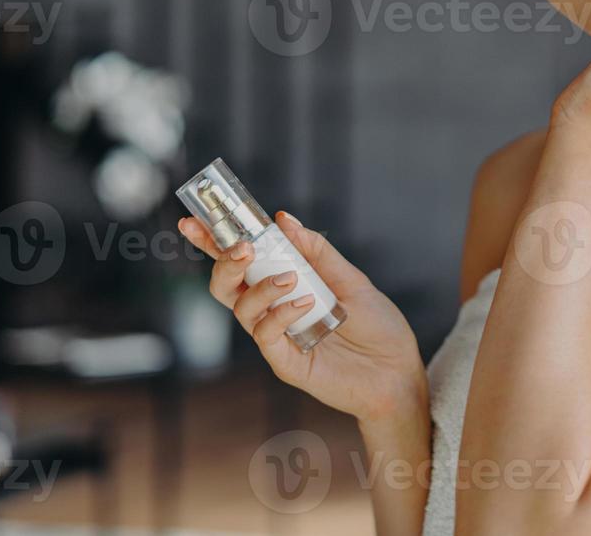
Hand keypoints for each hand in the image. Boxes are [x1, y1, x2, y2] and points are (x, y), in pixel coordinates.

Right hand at [178, 212, 426, 423]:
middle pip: (225, 286)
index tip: (192, 221)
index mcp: (285, 286)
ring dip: (260, 286)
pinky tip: (304, 304)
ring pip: (241, 308)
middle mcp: (273, 311)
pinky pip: (266, 335)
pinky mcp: (285, 361)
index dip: (213, 243)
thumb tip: (284, 219)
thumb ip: (316, 252)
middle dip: (224, 262)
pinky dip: (279, 313)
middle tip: (242, 248)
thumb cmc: (377, 326)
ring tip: (291, 278)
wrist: (398, 371)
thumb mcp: (350, 279)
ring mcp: (277, 337)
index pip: (241, 262)